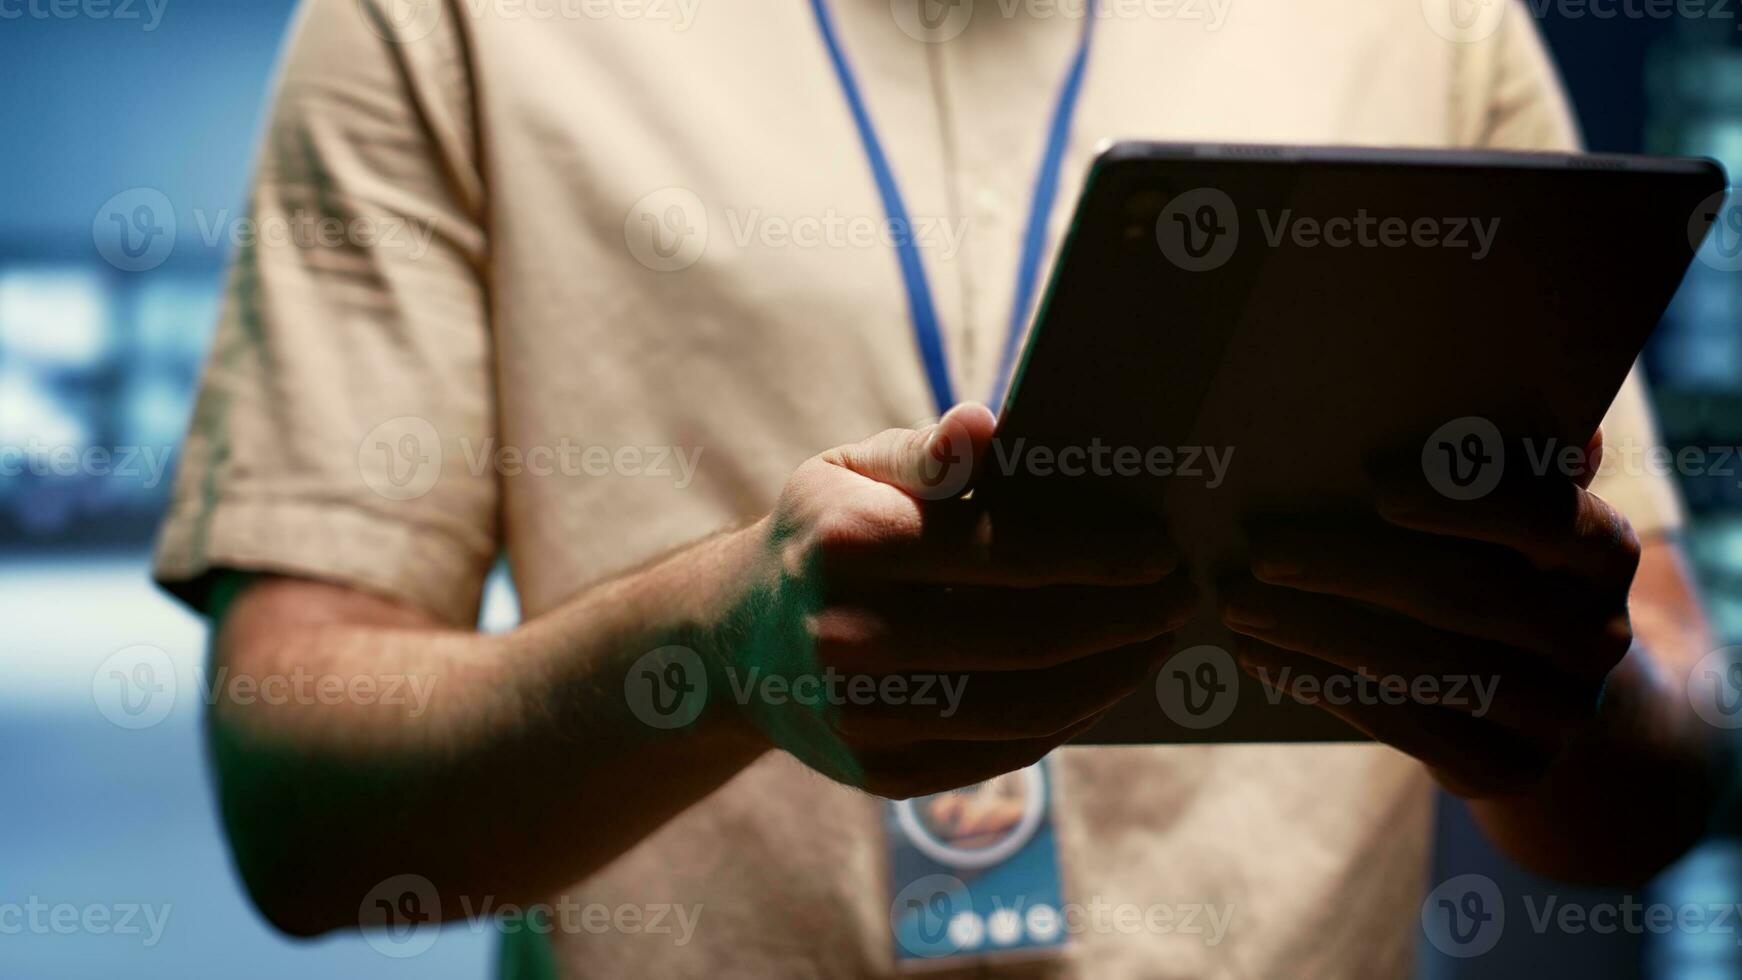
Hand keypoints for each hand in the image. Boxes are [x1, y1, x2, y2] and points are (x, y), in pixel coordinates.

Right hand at [728, 404, 1198, 798]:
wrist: (736, 642)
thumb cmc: (820, 534)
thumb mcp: (850, 468)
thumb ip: (927, 454)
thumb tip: (988, 427)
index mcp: (845, 544)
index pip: (1004, 551)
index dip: (1099, 553)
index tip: (1160, 545)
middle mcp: (846, 637)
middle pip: (1029, 637)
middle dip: (1125, 616)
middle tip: (1182, 592)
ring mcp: (862, 718)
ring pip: (1027, 706)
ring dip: (1114, 672)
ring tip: (1159, 638)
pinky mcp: (882, 774)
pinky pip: (1004, 750)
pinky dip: (1071, 716)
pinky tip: (1106, 681)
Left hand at [1218, 430, 1638, 798]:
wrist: (1551, 694)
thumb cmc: (1507, 570)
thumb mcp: (1516, 515)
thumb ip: (1501, 462)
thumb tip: (1484, 388)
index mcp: (1607, 551)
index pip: (1543, 518)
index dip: (1461, 500)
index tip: (1374, 483)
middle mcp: (1597, 635)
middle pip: (1463, 596)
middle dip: (1350, 568)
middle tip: (1261, 548)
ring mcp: (1559, 712)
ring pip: (1424, 667)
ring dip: (1315, 630)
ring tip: (1236, 602)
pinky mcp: (1508, 769)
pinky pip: (1402, 724)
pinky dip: (1321, 683)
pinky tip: (1259, 653)